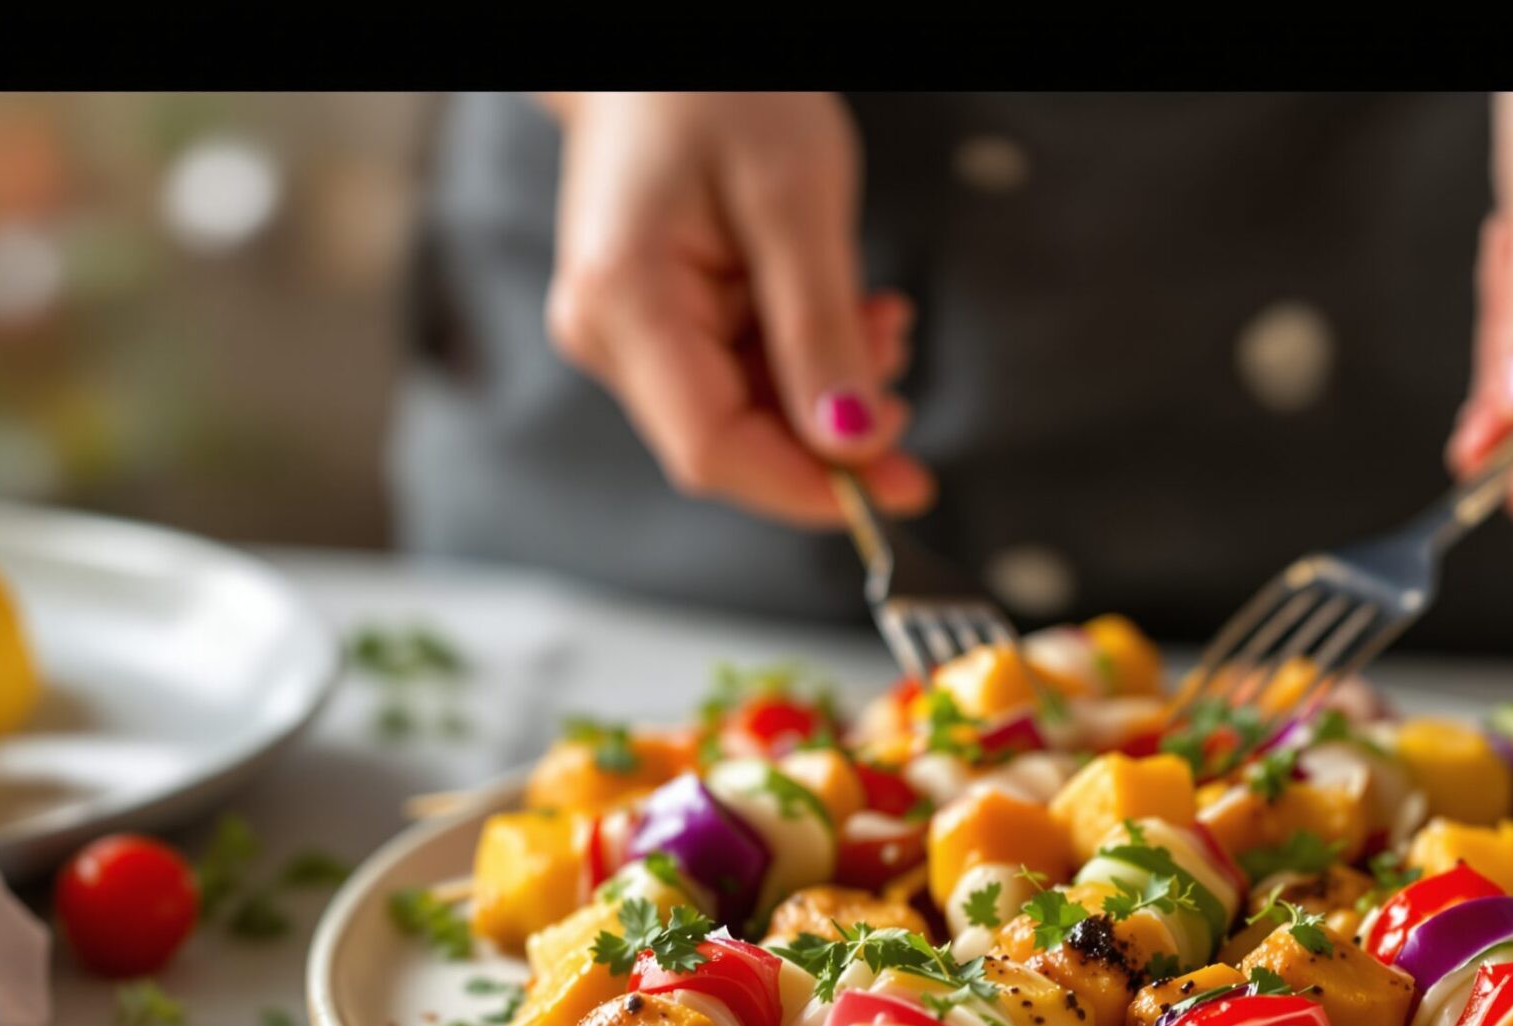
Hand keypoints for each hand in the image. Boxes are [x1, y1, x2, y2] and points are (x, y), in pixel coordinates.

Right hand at [539, 92, 931, 527]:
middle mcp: (607, 335)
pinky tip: (847, 312)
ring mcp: (626, 334)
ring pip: (745, 415)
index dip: (807, 486)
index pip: (712, 448)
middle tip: (905, 376)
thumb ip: (821, 330)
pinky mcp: (655, 327)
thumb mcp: (795, 201)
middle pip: (731, 441)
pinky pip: (741, 377)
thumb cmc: (718, 90)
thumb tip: (853, 444)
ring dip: (826, 388)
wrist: (664, 48)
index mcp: (623, 302)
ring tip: (880, 315)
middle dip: (829, 430)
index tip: (896, 490)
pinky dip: (805, 360)